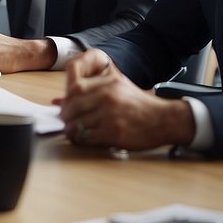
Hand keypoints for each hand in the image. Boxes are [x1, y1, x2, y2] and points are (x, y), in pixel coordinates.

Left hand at [57, 49, 193, 149]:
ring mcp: (110, 115)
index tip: (65, 105)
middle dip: (65, 116)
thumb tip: (57, 101)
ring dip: (70, 130)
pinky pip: (87, 137)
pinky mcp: (114, 133)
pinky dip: (80, 140)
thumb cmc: (138, 105)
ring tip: (73, 132)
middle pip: (72, 106)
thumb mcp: (117, 87)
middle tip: (66, 121)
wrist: (164, 120)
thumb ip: (89, 90)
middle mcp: (107, 96)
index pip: (74, 87)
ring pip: (77, 123)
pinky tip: (83, 139)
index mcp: (108, 82)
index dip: (66, 98)